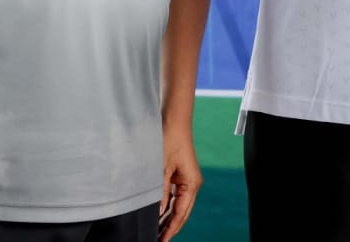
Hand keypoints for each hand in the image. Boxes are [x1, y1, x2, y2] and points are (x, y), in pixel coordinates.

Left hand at [158, 122, 201, 239]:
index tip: (162, 241)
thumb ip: (160, 191)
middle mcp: (192, 184)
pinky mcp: (179, 176)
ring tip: (157, 232)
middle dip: (171, 227)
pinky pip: (174, 197)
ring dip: (168, 218)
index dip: (171, 229)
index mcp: (192, 183)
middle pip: (181, 213)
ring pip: (177, 206)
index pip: (181, 213)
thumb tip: (158, 212)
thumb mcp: (161, 167)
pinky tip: (158, 214)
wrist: (173, 120)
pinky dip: (166, 207)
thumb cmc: (170, 139)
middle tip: (158, 240)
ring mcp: (186, 180)